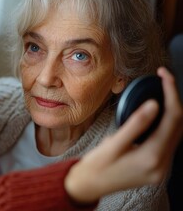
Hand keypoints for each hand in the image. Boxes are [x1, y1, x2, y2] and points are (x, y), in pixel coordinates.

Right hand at [64, 67, 182, 203]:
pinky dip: (167, 124)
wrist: (89, 186)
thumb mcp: (112, 144)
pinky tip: (157, 114)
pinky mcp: (157, 167)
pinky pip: (169, 141)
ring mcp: (162, 168)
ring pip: (177, 133)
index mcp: (152, 158)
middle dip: (174, 99)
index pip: (173, 119)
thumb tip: (155, 104)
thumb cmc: (96, 166)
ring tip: (163, 91)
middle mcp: (163, 165)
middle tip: (164, 79)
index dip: (171, 94)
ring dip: (173, 111)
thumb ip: (135, 124)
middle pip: (179, 125)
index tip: (164, 75)